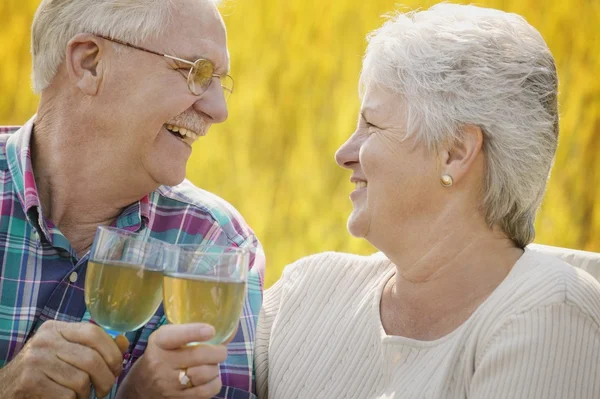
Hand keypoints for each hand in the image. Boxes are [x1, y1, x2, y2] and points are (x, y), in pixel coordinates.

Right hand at [0, 321, 127, 398]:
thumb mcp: (66, 352)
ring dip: (86, 394)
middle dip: (106, 379)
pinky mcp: (30, 382)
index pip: (94, 333)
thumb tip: (124, 342)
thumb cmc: (43, 371)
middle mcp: (45, 340)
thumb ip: (95, 347)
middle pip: (92, 359)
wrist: (6, 389)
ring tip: (80, 395)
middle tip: (104, 390)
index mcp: (56, 329)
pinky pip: (67, 395)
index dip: (112, 352)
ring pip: (81, 380)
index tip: (117, 368)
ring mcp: (35, 360)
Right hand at [117, 324, 226, 398]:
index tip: (210, 331)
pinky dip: (214, 383)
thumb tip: (225, 329)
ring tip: (213, 365)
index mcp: (159, 343)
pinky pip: (205, 392)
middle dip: (217, 352)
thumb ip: (188, 331)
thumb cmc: (161, 355)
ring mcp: (169, 384)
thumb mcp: (166, 338)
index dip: (195, 332)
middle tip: (221, 351)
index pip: (176, 336)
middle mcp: (162, 363)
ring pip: (204, 374)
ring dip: (215, 368)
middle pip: (198, 356)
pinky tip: (211, 378)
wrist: (141, 386)